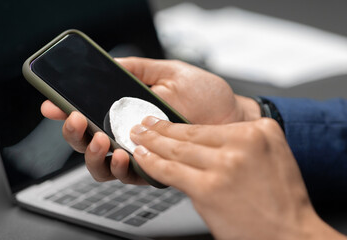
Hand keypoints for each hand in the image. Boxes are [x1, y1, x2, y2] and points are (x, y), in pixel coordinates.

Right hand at [41, 57, 259, 183]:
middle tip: (78, 121)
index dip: (68, 112)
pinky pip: (129, 175)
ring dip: (94, 154)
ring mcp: (141, 154)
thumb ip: (137, 68)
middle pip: (88, 143)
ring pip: (102, 165)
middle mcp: (129, 135)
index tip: (53, 105)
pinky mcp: (156, 169)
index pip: (90, 115)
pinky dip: (120, 167)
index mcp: (127, 112)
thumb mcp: (168, 72)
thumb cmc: (204, 94)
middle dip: (76, 135)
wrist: (231, 115)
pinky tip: (123, 153)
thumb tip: (108, 62)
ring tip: (101, 139)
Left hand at [130, 117, 344, 239]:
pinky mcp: (208, 188)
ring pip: (177, 149)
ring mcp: (224, 165)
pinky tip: (141, 157)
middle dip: (160, 128)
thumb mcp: (272, 155)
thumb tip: (206, 141)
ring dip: (151, 142)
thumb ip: (243, 142)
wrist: (290, 235)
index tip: (164, 121)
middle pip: (189, 134)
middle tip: (144, 124)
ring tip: (137, 137)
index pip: (207, 127)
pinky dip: (152, 163)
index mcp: (259, 131)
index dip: (179, 124)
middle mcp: (242, 143)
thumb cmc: (281, 201)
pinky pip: (171, 171)